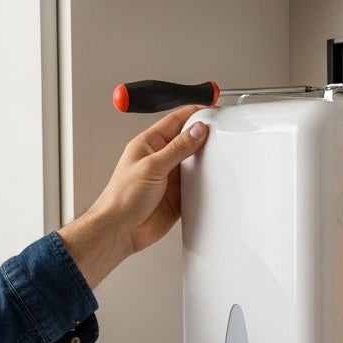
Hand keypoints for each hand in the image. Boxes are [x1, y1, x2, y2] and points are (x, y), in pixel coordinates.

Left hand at [59, 105, 208, 288]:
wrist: (120, 230)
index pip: (175, 121)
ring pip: (195, 163)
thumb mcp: (152, 166)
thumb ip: (177, 148)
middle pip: (188, 140)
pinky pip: (197, 186)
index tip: (211, 111)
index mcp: (149, 144)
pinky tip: (212, 181)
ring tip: (220, 155)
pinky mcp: (178, 196)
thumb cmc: (121, 198)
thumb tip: (196, 131)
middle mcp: (160, 159)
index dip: (194, 114)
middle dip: (204, 136)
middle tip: (221, 132)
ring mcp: (170, 178)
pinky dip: (205, 184)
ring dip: (206, 161)